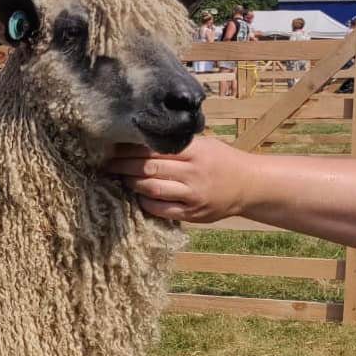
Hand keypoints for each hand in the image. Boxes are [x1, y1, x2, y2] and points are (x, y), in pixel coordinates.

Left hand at [105, 136, 251, 222]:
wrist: (249, 185)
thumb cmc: (220, 160)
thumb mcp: (204, 145)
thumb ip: (177, 145)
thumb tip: (139, 141)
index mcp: (196, 151)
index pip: (156, 149)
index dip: (131, 150)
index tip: (114, 148)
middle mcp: (194, 172)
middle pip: (150, 169)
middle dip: (124, 166)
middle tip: (107, 164)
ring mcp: (193, 195)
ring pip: (153, 189)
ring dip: (132, 184)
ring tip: (119, 178)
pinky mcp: (192, 214)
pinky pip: (161, 209)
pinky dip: (145, 202)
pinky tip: (137, 195)